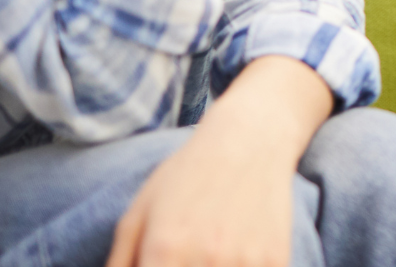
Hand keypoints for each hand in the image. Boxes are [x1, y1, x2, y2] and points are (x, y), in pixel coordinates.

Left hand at [104, 116, 296, 266]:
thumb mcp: (138, 214)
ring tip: (207, 253)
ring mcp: (246, 262)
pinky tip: (234, 254)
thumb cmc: (185, 176)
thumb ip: (118, 262)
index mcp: (165, 249)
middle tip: (181, 258)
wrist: (251, 140)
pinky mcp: (276, 262)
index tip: (157, 266)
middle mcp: (207, 259)